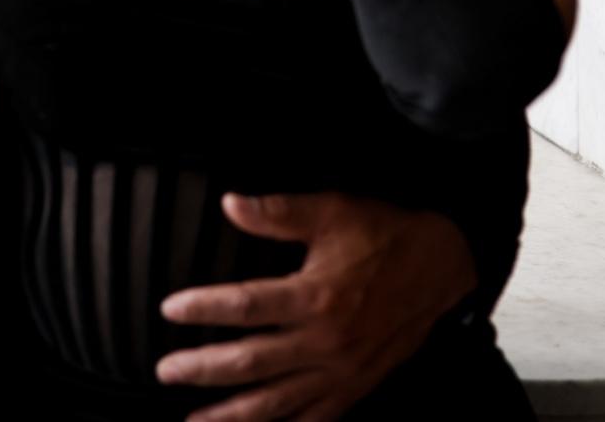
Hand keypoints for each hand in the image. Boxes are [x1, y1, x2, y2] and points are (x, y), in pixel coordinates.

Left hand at [155, 191, 476, 421]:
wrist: (441, 266)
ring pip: (276, 404)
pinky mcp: (355, 388)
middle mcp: (326, 342)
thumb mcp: (331, 211)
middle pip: (251, 363)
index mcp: (316, 297)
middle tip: (164, 371)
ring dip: (231, 416)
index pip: (246, 306)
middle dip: (203, 369)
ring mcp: (341, 372)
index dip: (204, 309)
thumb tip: (229, 203)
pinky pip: (313, 419)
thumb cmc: (382, 234)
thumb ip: (278, 211)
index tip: (169, 309)